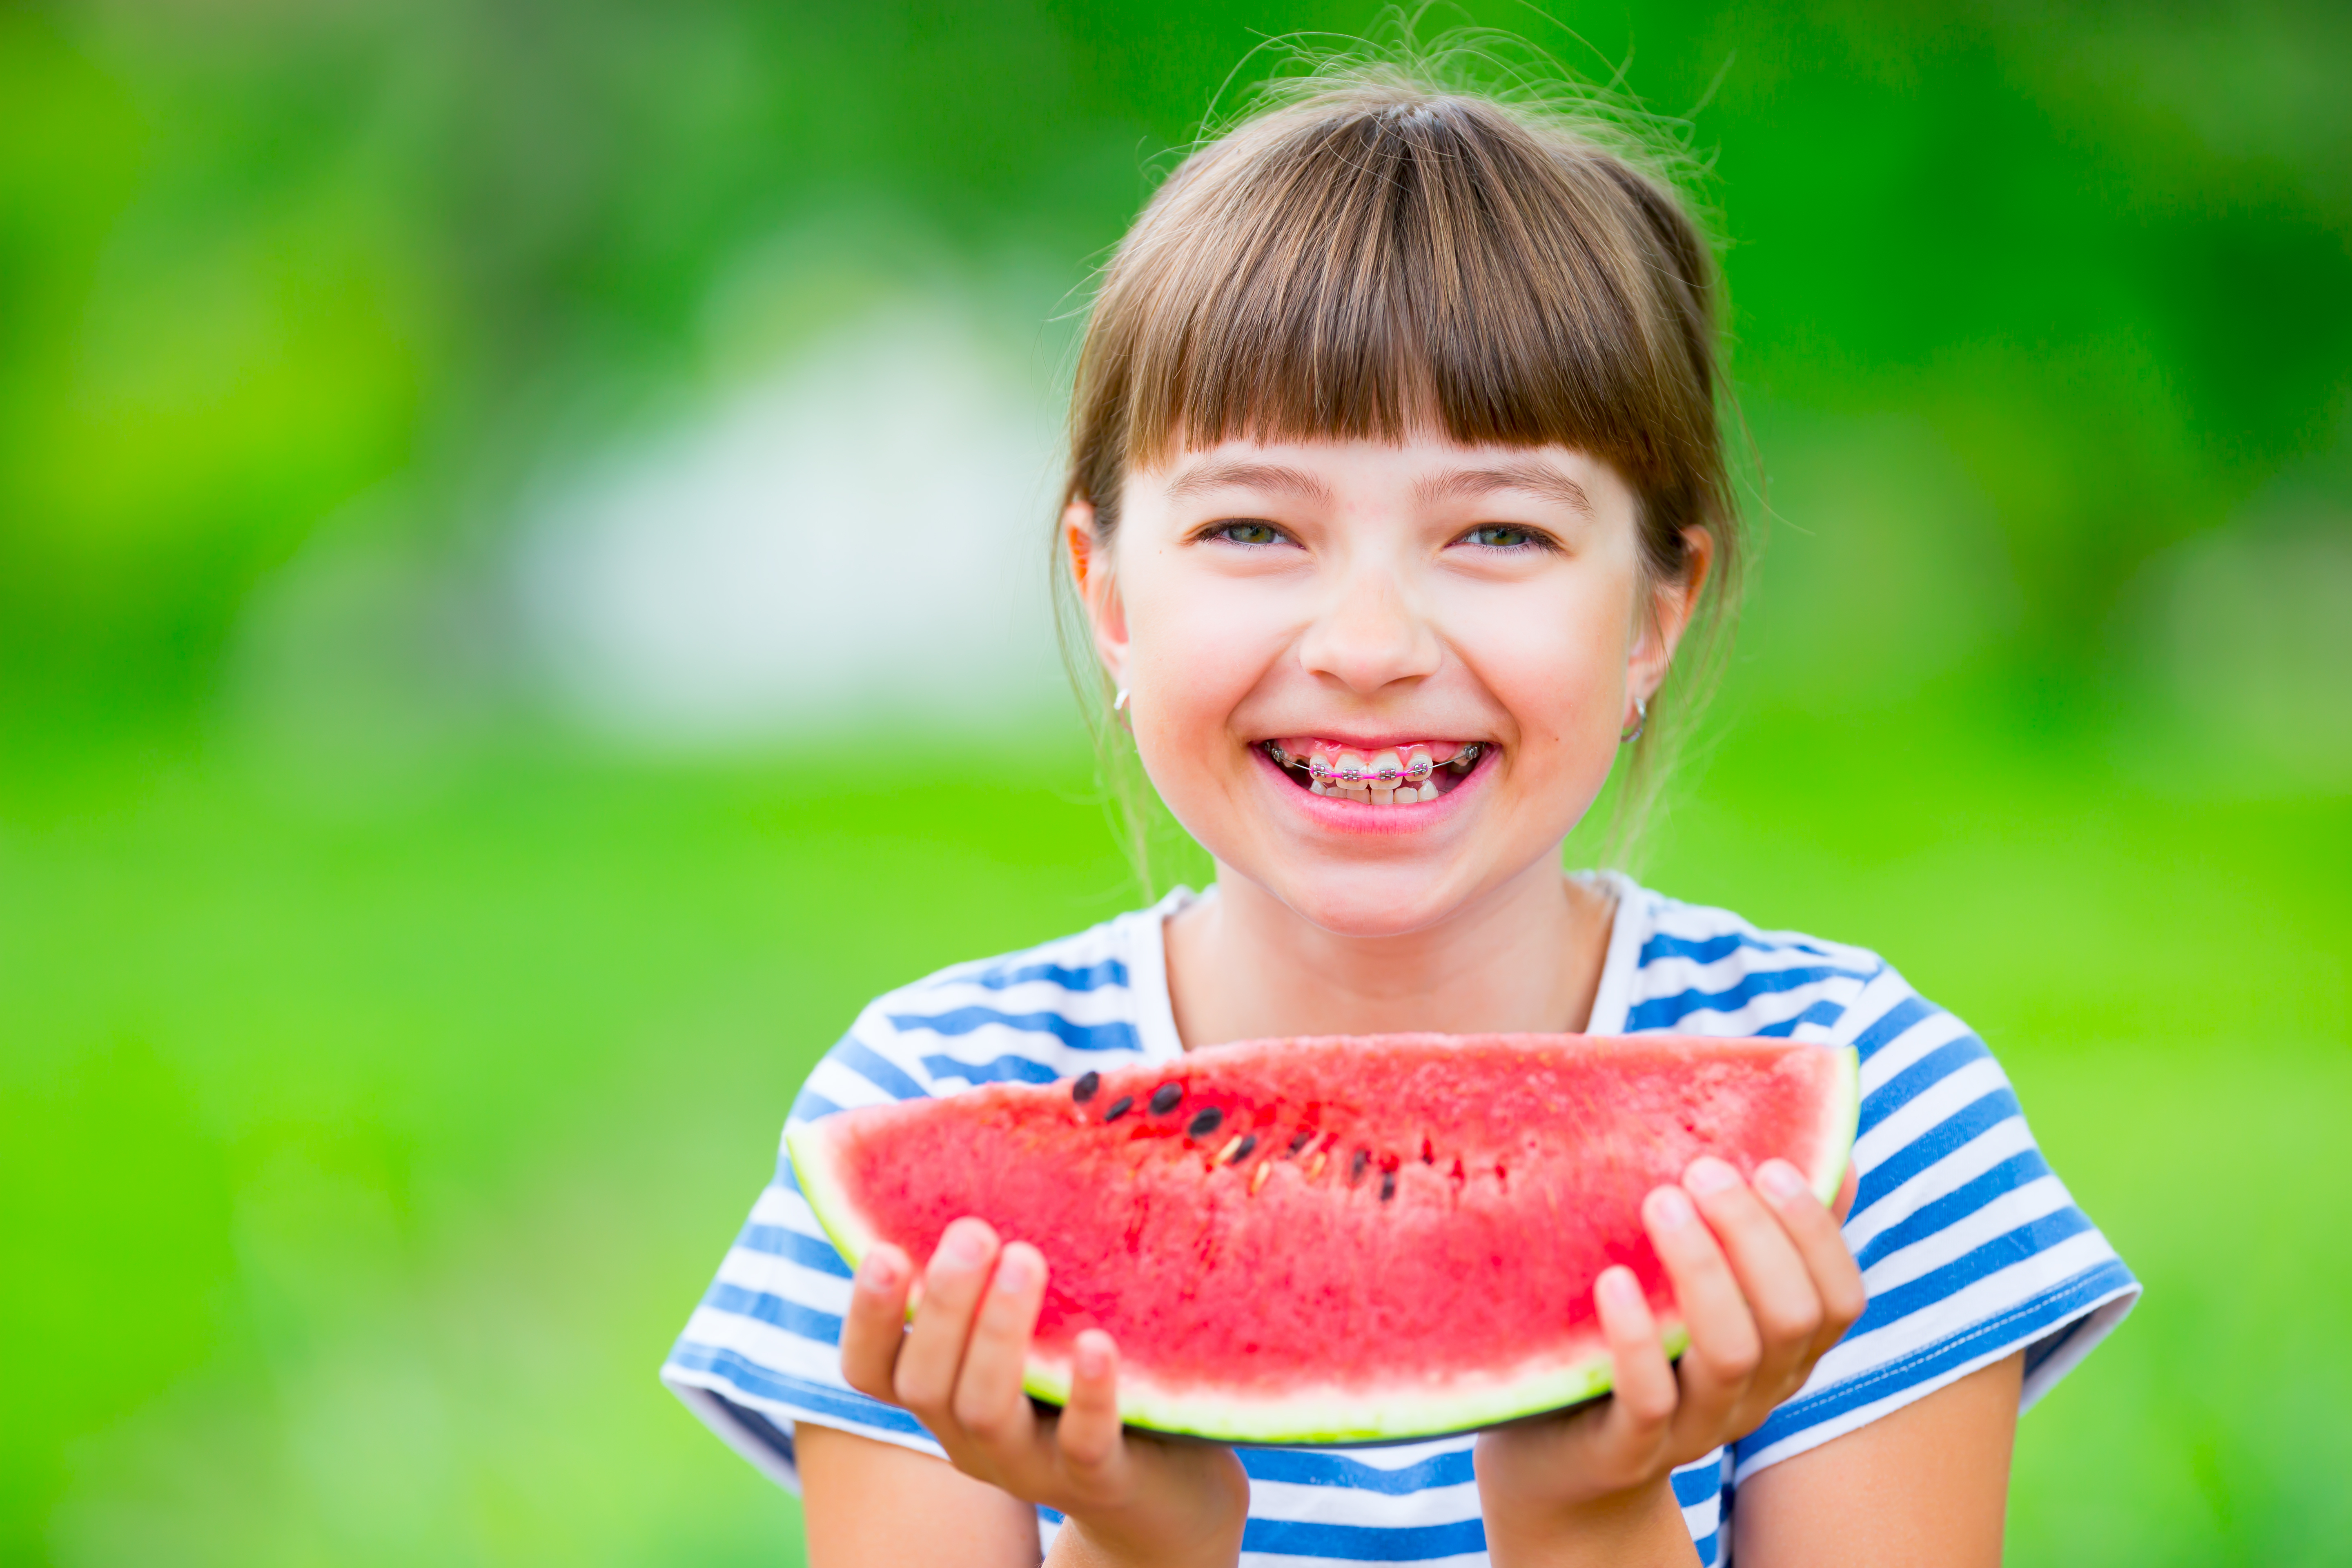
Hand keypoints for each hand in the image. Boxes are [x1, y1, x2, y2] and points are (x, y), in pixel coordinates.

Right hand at [839, 1217, 1249, 1567]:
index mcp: (946, 1392)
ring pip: (987, 1412)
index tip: (883, 1249)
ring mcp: (1032, 1465)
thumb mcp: (1034, 1325)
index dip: (864, 1316)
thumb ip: (1000, 1265)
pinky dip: (1086, 1393)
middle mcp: (972, 1435)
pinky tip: (1095, 1342)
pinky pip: (1085, 1446)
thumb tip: (988, 1128)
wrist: (1170, 1483)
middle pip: (927, 1384)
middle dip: (943, 1305)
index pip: (871, 1370)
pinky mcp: (1101, 1479)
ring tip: (1026, 1259)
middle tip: (973, 1230)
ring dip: (999, 1334)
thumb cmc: (1083, 1375)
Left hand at [1473, 1156, 1866, 1565]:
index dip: (1816, 1233)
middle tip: (1702, 1170)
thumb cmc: (1636, 1345)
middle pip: (1790, 1318)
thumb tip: (1836, 1157)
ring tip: (1660, 1200)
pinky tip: (1613, 1280)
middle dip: (1754, 1236)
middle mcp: (1753, 1394)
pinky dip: (1636, 1337)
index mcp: (1781, 1353)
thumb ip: (1760, 1236)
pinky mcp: (1627, 1450)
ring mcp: (1694, 1428)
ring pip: (1730, 1355)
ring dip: (1703, 1271)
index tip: (1770, 1164)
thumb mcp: (1700, 1291)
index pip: (1839, 1300)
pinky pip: (1649, 1401)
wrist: (1557, 1458)